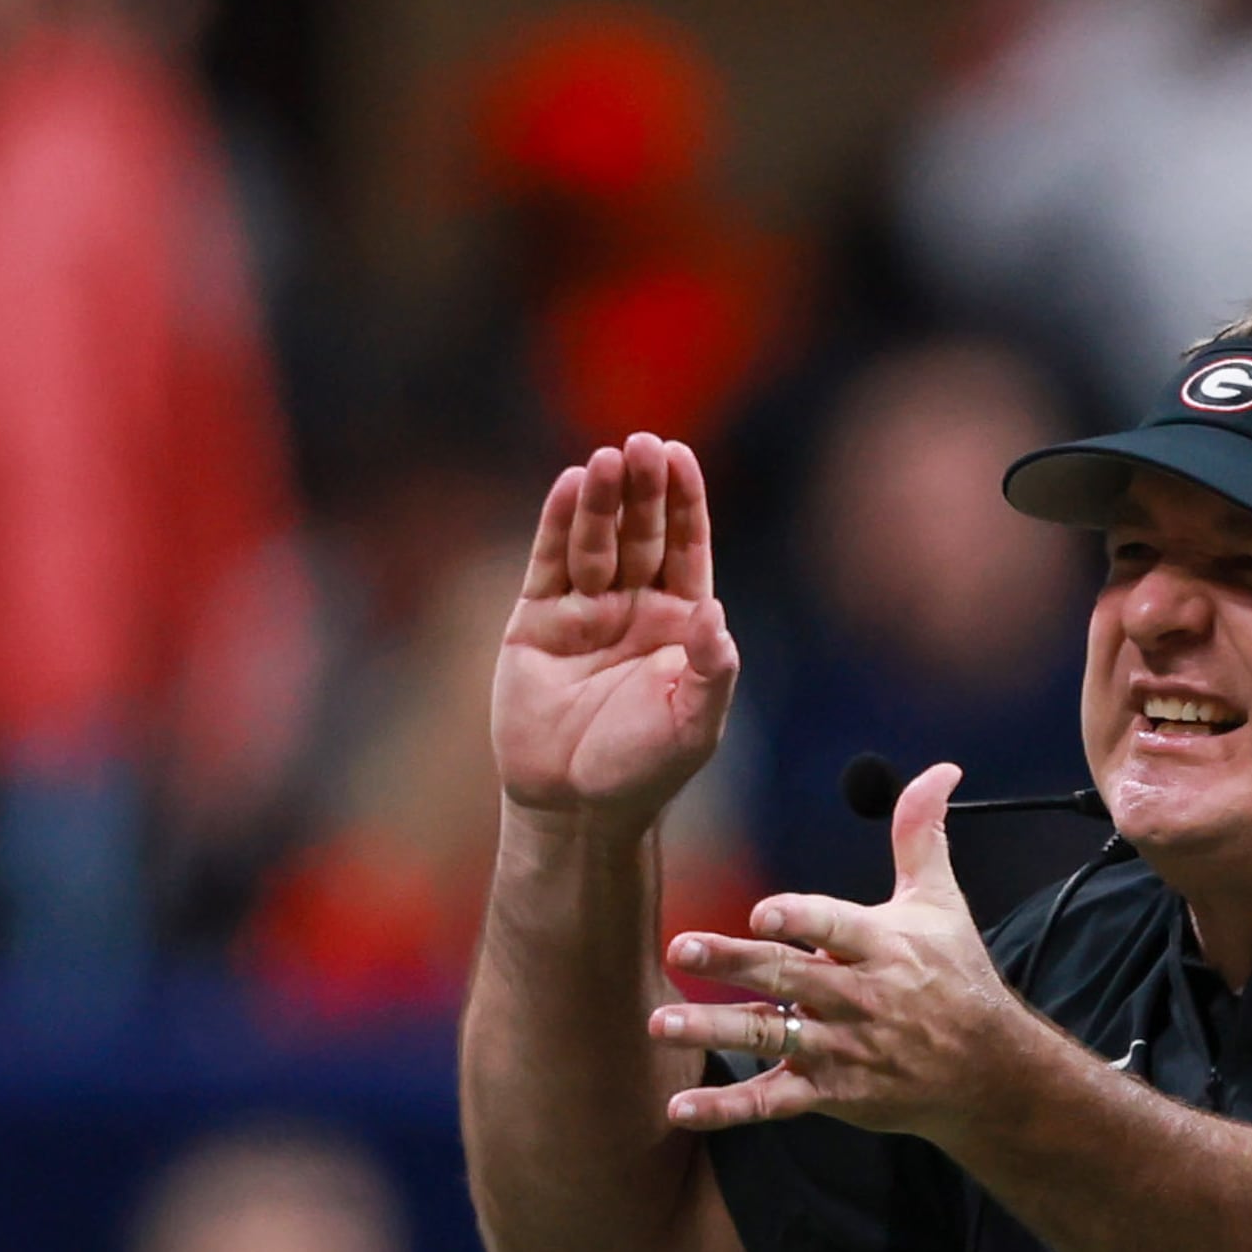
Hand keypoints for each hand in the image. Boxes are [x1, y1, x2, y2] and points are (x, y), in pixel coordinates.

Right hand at [491, 433, 739, 831]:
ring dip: (601, 501)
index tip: (681, 457)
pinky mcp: (536, 623)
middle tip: (643, 443)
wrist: (576, 808)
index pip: (685, 546)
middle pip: (640, 532)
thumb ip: (713, 667)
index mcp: (679, 622)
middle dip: (643, 489)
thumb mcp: (695, 721)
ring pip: (595, 541)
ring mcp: (583, 612)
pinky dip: (556, 524)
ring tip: (605, 460)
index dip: (683, 502)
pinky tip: (567, 486)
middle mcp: (633, 607)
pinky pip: (549, 564)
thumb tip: (714, 613)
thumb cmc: (645, 769)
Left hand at [651, 765, 1059, 1139]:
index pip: (836, 927)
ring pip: (771, 1039)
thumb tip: (940, 768)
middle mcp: (859, 998)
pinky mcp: (831, 1094)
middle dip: (734, 964)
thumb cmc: (957, 978)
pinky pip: (773, 1102)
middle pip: (789, 979)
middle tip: (681, 948)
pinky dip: (728, 1108)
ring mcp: (842, 1050)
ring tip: (662, 1022)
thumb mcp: (943, 903)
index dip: (800, 920)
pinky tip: (679, 1106)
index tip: (761, 915)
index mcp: (883, 947)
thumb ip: (921, 834)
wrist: (988, 1073)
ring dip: (714, 1030)